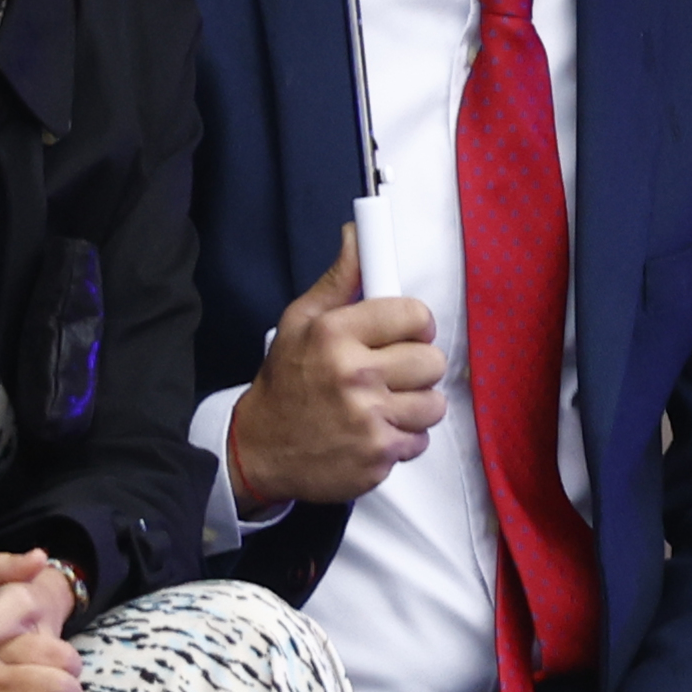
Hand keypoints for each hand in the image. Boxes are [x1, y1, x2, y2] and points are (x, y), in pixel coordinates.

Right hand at [230, 226, 443, 505]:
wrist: (258, 451)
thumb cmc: (285, 381)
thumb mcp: (301, 322)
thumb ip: (341, 279)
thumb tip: (360, 233)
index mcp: (336, 335)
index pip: (415, 316)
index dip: (415, 326)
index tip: (404, 335)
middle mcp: (355, 376)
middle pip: (432, 361)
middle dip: (417, 367)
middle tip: (391, 374)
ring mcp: (368, 420)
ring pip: (433, 403)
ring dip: (415, 405)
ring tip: (385, 405)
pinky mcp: (376, 458)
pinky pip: (420, 441)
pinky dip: (403, 439)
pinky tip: (376, 432)